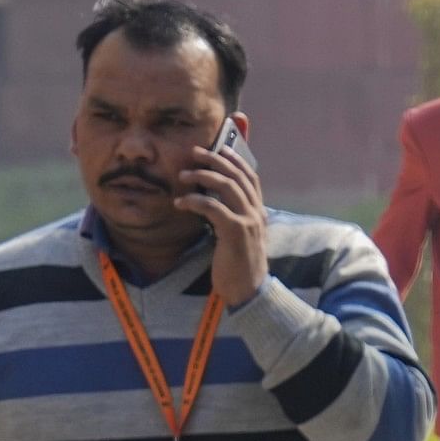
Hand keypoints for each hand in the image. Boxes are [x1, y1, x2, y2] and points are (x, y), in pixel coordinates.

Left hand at [174, 129, 269, 304]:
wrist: (249, 291)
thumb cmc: (239, 266)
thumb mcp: (239, 238)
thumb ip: (233, 219)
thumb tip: (214, 205)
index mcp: (259, 212)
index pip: (250, 177)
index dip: (235, 160)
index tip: (219, 149)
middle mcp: (257, 213)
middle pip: (237, 176)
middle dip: (214, 160)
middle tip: (193, 153)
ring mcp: (249, 221)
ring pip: (227, 186)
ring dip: (202, 176)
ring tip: (182, 175)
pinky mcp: (236, 232)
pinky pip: (213, 207)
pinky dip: (195, 200)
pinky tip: (180, 202)